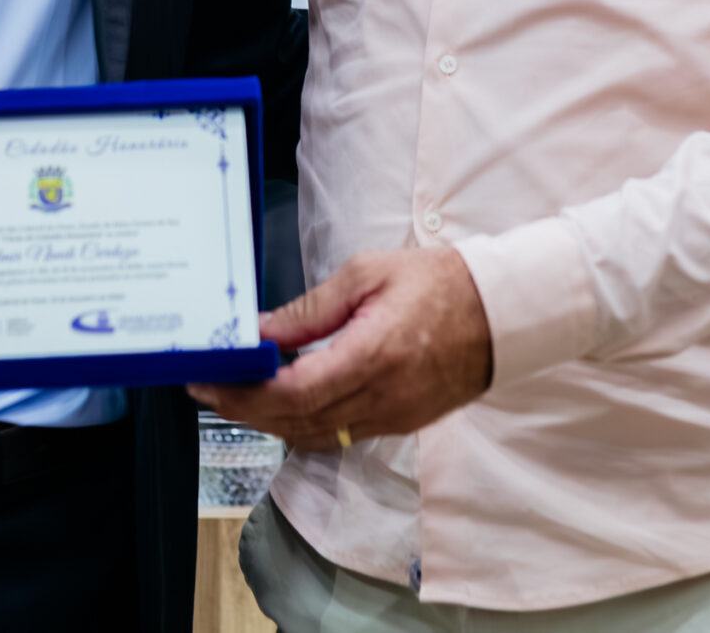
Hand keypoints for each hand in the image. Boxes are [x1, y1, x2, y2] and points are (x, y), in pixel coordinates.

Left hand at [188, 246, 491, 452]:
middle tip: (209, 390)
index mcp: (373, 354)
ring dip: (269, 421)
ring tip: (236, 397)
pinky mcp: (399, 424)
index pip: (293, 391)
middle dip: (244, 409)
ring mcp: (392, 417)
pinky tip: (283, 405)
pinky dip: (303, 424)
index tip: (211, 381)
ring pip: (314, 434)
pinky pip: (339, 434)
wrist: (500, 313)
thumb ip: (310, 309)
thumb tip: (262, 331)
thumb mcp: (368, 275)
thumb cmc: (441, 284)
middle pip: (296, 420)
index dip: (244, 393)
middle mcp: (381, 397)